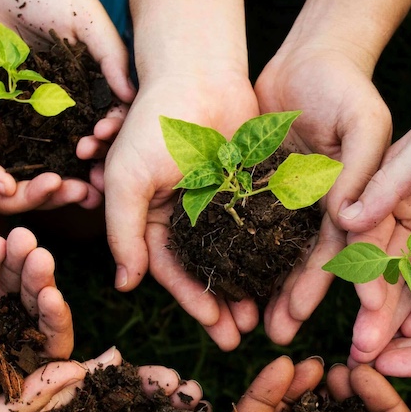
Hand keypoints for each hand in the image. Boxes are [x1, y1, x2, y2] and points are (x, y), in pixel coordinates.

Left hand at [0, 0, 134, 188]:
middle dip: (87, 165)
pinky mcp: (2, 103)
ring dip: (56, 170)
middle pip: (82, 140)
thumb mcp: (87, 17)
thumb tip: (133, 97)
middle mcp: (67, 97)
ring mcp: (34, 103)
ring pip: (49, 145)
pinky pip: (10, 134)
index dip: (110, 135)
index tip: (100, 142)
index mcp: (92, 80)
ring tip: (56, 188)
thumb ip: (110, 53)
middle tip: (84, 182)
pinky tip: (17, 177)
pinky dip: (16, 157)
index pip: (109, 117)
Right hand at [0, 228, 85, 411]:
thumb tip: (80, 372)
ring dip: (10, 262)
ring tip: (16, 239)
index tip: (53, 298)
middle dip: (34, 279)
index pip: (46, 343)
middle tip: (38, 255)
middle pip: (26, 306)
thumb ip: (25, 402)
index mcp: (11, 377)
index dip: (54, 319)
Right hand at [99, 69, 262, 347]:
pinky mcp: (251, 187)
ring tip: (265, 317)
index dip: (193, 301)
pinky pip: (263, 227)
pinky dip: (272, 253)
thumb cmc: (154, 123)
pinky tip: (287, 277)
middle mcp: (185, 216)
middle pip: (206, 272)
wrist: (199, 74)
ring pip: (237, 256)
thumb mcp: (127, 179)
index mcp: (152, 218)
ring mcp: (220, 202)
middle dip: (222, 306)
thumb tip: (125, 285)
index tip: (216, 328)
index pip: (171, 271)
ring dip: (249, 287)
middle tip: (242, 337)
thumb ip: (122, 232)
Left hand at [253, 42, 392, 344]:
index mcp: (359, 201)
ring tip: (252, 325)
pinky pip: (250, 233)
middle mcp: (329, 211)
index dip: (351, 280)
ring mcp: (295, 205)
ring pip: (280, 258)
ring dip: (269, 292)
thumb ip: (361, 167)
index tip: (353, 312)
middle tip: (282, 335)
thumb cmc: (344, 86)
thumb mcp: (364, 121)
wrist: (304, 60)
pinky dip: (241, 258)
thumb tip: (348, 216)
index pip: (352, 248)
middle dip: (300, 301)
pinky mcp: (263, 193)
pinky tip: (225, 285)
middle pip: (313, 264)